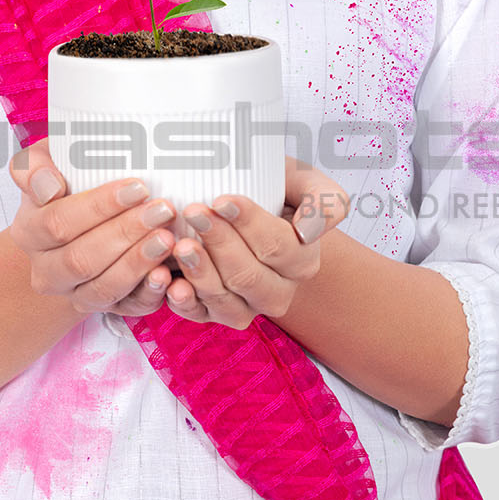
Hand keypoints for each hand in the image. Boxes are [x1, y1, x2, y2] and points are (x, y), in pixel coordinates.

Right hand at [7, 142, 178, 319]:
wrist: (76, 229)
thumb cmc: (66, 185)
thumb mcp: (43, 165)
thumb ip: (33, 168)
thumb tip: (49, 187)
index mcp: (29, 234)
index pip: (58, 222)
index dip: (99, 206)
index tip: (137, 186)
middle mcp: (47, 272)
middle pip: (81, 259)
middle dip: (125, 233)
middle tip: (162, 210)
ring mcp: (76, 295)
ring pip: (103, 289)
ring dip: (137, 264)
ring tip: (167, 238)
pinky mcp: (106, 310)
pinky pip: (126, 309)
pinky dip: (148, 295)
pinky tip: (166, 275)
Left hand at [164, 154, 351, 328]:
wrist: (249, 206)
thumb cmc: (275, 189)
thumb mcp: (308, 183)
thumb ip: (326, 201)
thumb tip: (308, 232)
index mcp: (302, 261)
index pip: (276, 246)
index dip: (249, 224)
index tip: (222, 199)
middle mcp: (277, 291)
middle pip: (249, 276)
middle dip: (220, 244)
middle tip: (194, 212)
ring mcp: (246, 307)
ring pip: (226, 302)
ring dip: (201, 275)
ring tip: (180, 245)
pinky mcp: (214, 313)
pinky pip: (200, 316)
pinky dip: (185, 303)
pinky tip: (172, 283)